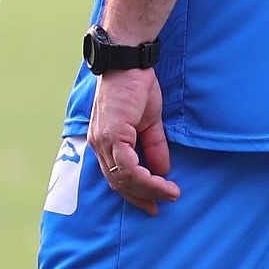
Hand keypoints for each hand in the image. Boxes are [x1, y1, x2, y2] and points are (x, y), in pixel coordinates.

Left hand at [85, 66, 178, 213]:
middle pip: (117, 182)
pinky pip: (127, 165)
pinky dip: (145, 177)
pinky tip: (161, 180)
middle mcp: (99, 144)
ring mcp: (103, 140)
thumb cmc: (136, 86)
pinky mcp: (112, 134)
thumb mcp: (149, 122)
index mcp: (104, 141)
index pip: (116, 176)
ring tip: (169, 193)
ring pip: (123, 177)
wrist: (128, 62)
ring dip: (148, 189)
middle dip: (141, 197)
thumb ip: (153, 146)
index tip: (153, 203)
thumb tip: (162, 170)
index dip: (134, 192)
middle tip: (160, 205)